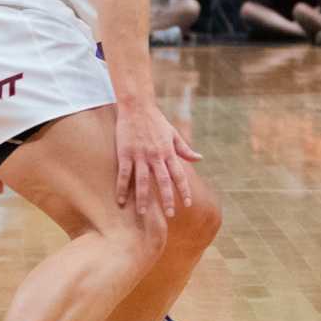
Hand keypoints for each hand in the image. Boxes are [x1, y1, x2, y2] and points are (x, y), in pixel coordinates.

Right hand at [114, 101, 199, 217]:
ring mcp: (140, 155)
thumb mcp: (173, 134)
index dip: (184, 189)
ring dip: (143, 197)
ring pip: (143, 180)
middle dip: (167, 198)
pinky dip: (123, 187)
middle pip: (163, 181)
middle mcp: (156, 156)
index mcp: (168, 152)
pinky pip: (124, 174)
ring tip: (143, 212)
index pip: (179, 174)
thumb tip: (199, 159)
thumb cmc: (156, 120)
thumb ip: (185, 149)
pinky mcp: (125, 153)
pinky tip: (121, 200)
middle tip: (170, 214)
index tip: (187, 203)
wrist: (137, 106)